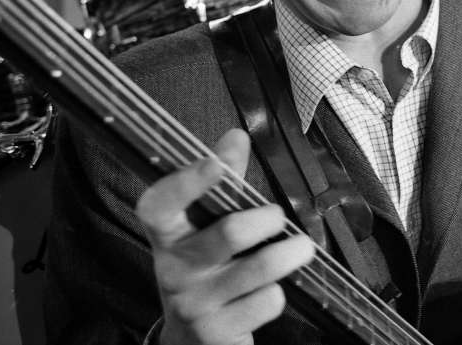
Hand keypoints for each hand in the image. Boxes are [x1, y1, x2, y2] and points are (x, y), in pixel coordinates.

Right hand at [135, 128, 315, 344]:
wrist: (191, 339)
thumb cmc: (204, 267)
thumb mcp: (203, 228)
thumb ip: (224, 182)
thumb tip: (236, 136)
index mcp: (167, 235)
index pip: (160, 205)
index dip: (186, 182)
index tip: (215, 162)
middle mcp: (174, 269)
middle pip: (229, 233)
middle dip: (267, 219)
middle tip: (278, 216)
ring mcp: (195, 304)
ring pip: (259, 268)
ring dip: (290, 253)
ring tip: (301, 247)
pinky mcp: (219, 333)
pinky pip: (267, 302)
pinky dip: (279, 293)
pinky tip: (269, 292)